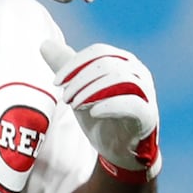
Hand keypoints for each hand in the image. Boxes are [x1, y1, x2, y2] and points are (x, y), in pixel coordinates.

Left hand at [40, 39, 160, 179]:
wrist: (118, 148)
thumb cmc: (100, 113)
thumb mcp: (79, 88)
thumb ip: (65, 66)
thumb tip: (44, 44)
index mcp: (123, 61)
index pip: (98, 52)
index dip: (74, 65)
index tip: (55, 82)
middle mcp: (138, 72)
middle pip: (107, 63)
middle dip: (80, 80)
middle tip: (64, 98)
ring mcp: (146, 92)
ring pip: (120, 78)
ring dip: (91, 91)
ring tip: (75, 105)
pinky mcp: (148, 114)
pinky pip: (132, 103)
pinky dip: (110, 105)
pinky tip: (93, 113)